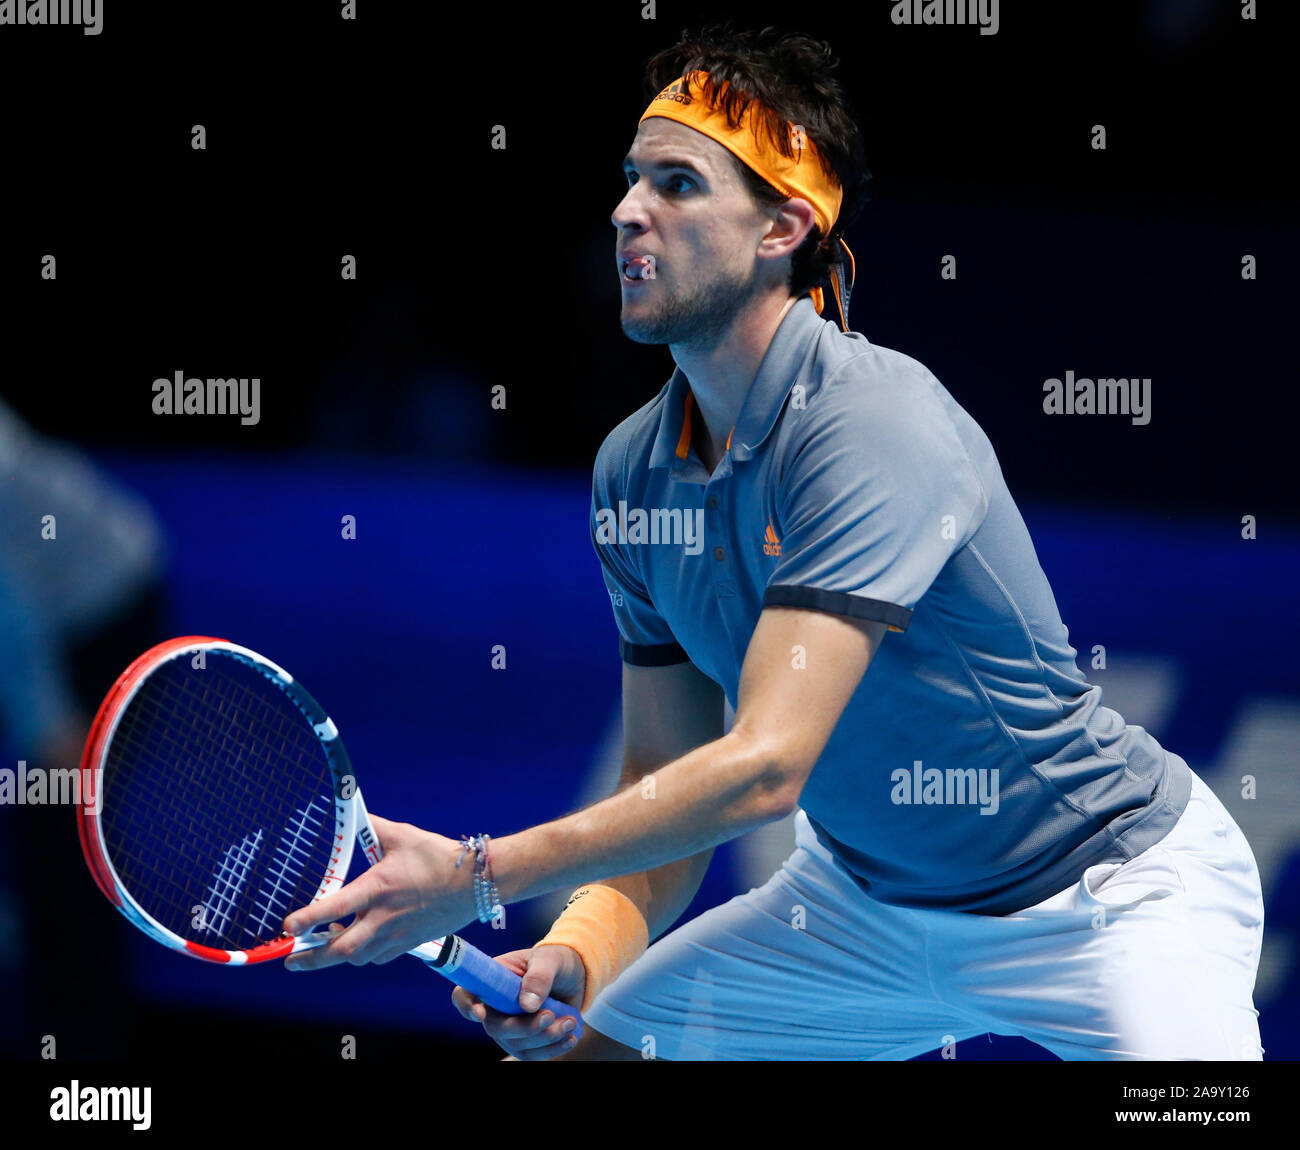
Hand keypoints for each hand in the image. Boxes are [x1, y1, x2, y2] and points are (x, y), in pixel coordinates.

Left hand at [281, 815, 477, 969]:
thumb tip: (354, 813)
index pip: (333, 909)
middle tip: (291, 960)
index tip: (288, 927)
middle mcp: (384, 917)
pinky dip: (365, 955)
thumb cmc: (440, 857)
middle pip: (340, 950)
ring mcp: (398, 934)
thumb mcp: (402, 836)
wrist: (476, 882)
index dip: (307, 919)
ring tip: (325, 948)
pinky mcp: (411, 942)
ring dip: (338, 955)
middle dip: (311, 958)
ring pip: (358, 957)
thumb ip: (373, 828)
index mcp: (377, 889)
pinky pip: (380, 957)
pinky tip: (362, 944)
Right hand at [452, 945, 586, 1060]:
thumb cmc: (555, 961)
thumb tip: (527, 1005)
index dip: (466, 1005)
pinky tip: (570, 1038)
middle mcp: (495, 1006)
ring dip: (545, 1039)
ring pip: (516, 1045)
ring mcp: (509, 1026)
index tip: (481, 1013)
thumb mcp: (550, 960)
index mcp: (492, 979)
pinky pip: (532, 1055)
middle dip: (524, 1028)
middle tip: (551, 1016)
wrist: (575, 976)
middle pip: (495, 1027)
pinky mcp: (525, 1041)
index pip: (465, 994)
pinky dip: (552, 1049)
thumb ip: (539, 977)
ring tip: (570, 1022)